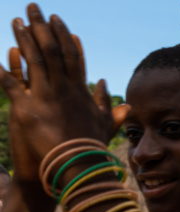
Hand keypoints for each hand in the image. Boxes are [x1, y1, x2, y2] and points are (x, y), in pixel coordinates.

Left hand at [0, 4, 117, 180]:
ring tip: (17, 21)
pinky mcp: (27, 109)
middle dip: (42, 27)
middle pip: (52, 51)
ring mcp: (45, 97)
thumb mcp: (104, 124)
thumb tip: (105, 84)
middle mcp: (63, 89)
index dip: (65, 37)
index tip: (58, 21)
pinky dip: (2, 68)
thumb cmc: (92, 147)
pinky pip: (11, 83)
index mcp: (80, 91)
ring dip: (24, 38)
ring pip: (34, 60)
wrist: (77, 166)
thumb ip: (106, 104)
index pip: (73, 57)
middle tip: (33, 8)